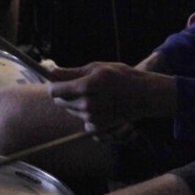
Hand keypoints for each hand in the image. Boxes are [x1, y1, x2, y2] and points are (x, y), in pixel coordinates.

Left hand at [48, 62, 173, 134]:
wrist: (143, 95)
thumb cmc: (121, 76)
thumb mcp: (97, 68)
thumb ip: (72, 72)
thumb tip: (52, 71)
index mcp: (85, 86)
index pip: (54, 90)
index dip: (52, 85)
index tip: (54, 81)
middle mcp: (86, 104)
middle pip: (60, 101)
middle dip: (63, 93)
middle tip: (75, 84)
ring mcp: (92, 117)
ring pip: (70, 110)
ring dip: (74, 102)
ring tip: (91, 92)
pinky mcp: (98, 126)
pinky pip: (81, 119)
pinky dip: (84, 113)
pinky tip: (96, 104)